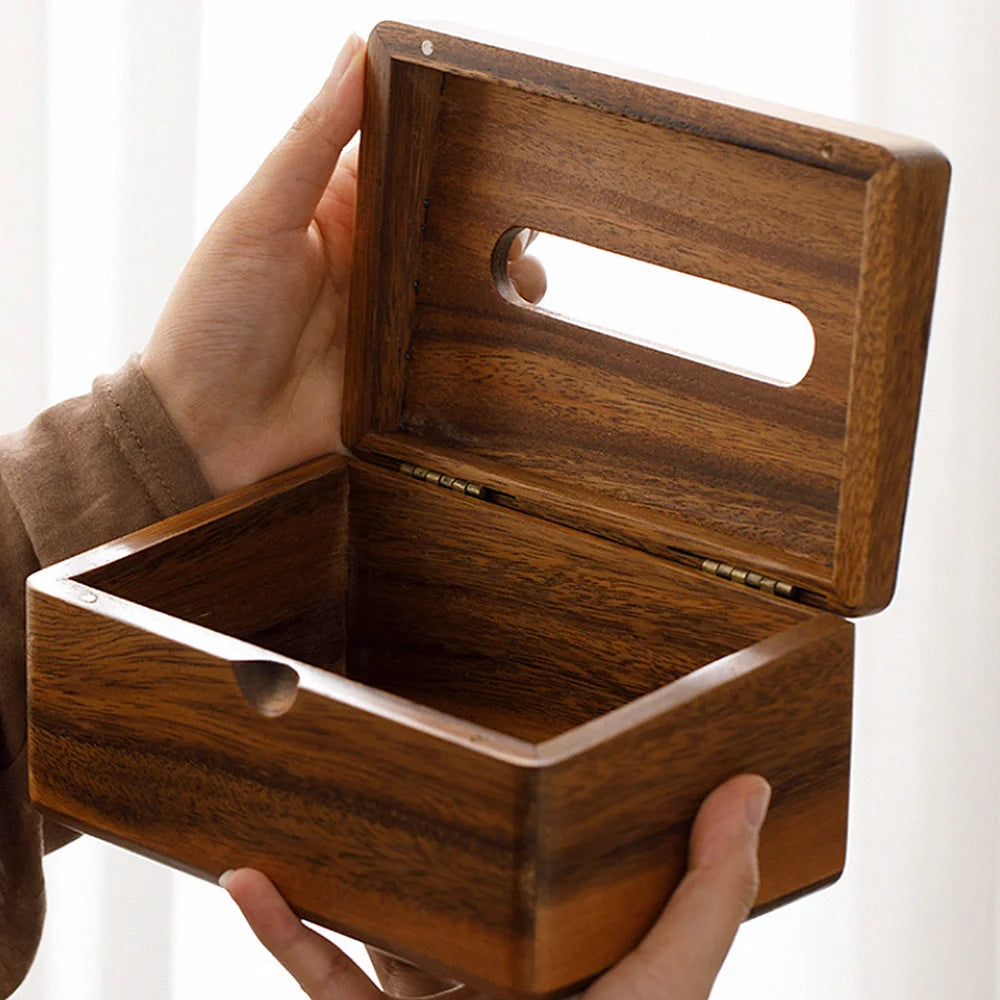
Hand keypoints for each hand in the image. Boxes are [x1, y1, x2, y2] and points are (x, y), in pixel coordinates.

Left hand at [141, 35, 545, 497]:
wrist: (209, 433)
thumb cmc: (213, 321)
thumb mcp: (258, 219)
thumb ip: (311, 144)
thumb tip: (351, 53)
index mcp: (341, 212)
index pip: (413, 163)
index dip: (456, 147)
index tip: (502, 133)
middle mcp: (378, 263)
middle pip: (456, 229)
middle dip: (494, 223)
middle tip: (520, 223)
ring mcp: (400, 322)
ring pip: (472, 291)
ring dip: (504, 283)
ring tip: (521, 282)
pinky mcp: (413, 378)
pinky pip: (465, 357)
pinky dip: (494, 347)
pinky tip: (513, 336)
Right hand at [221, 774, 770, 998]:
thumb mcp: (668, 980)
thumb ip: (710, 892)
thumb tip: (749, 785)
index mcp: (565, 955)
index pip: (552, 866)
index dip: (548, 807)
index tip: (528, 731)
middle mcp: (495, 972)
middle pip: (455, 887)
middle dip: (428, 828)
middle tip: (405, 753)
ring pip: (377, 923)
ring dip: (337, 869)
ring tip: (316, 797)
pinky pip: (316, 977)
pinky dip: (280, 931)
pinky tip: (248, 879)